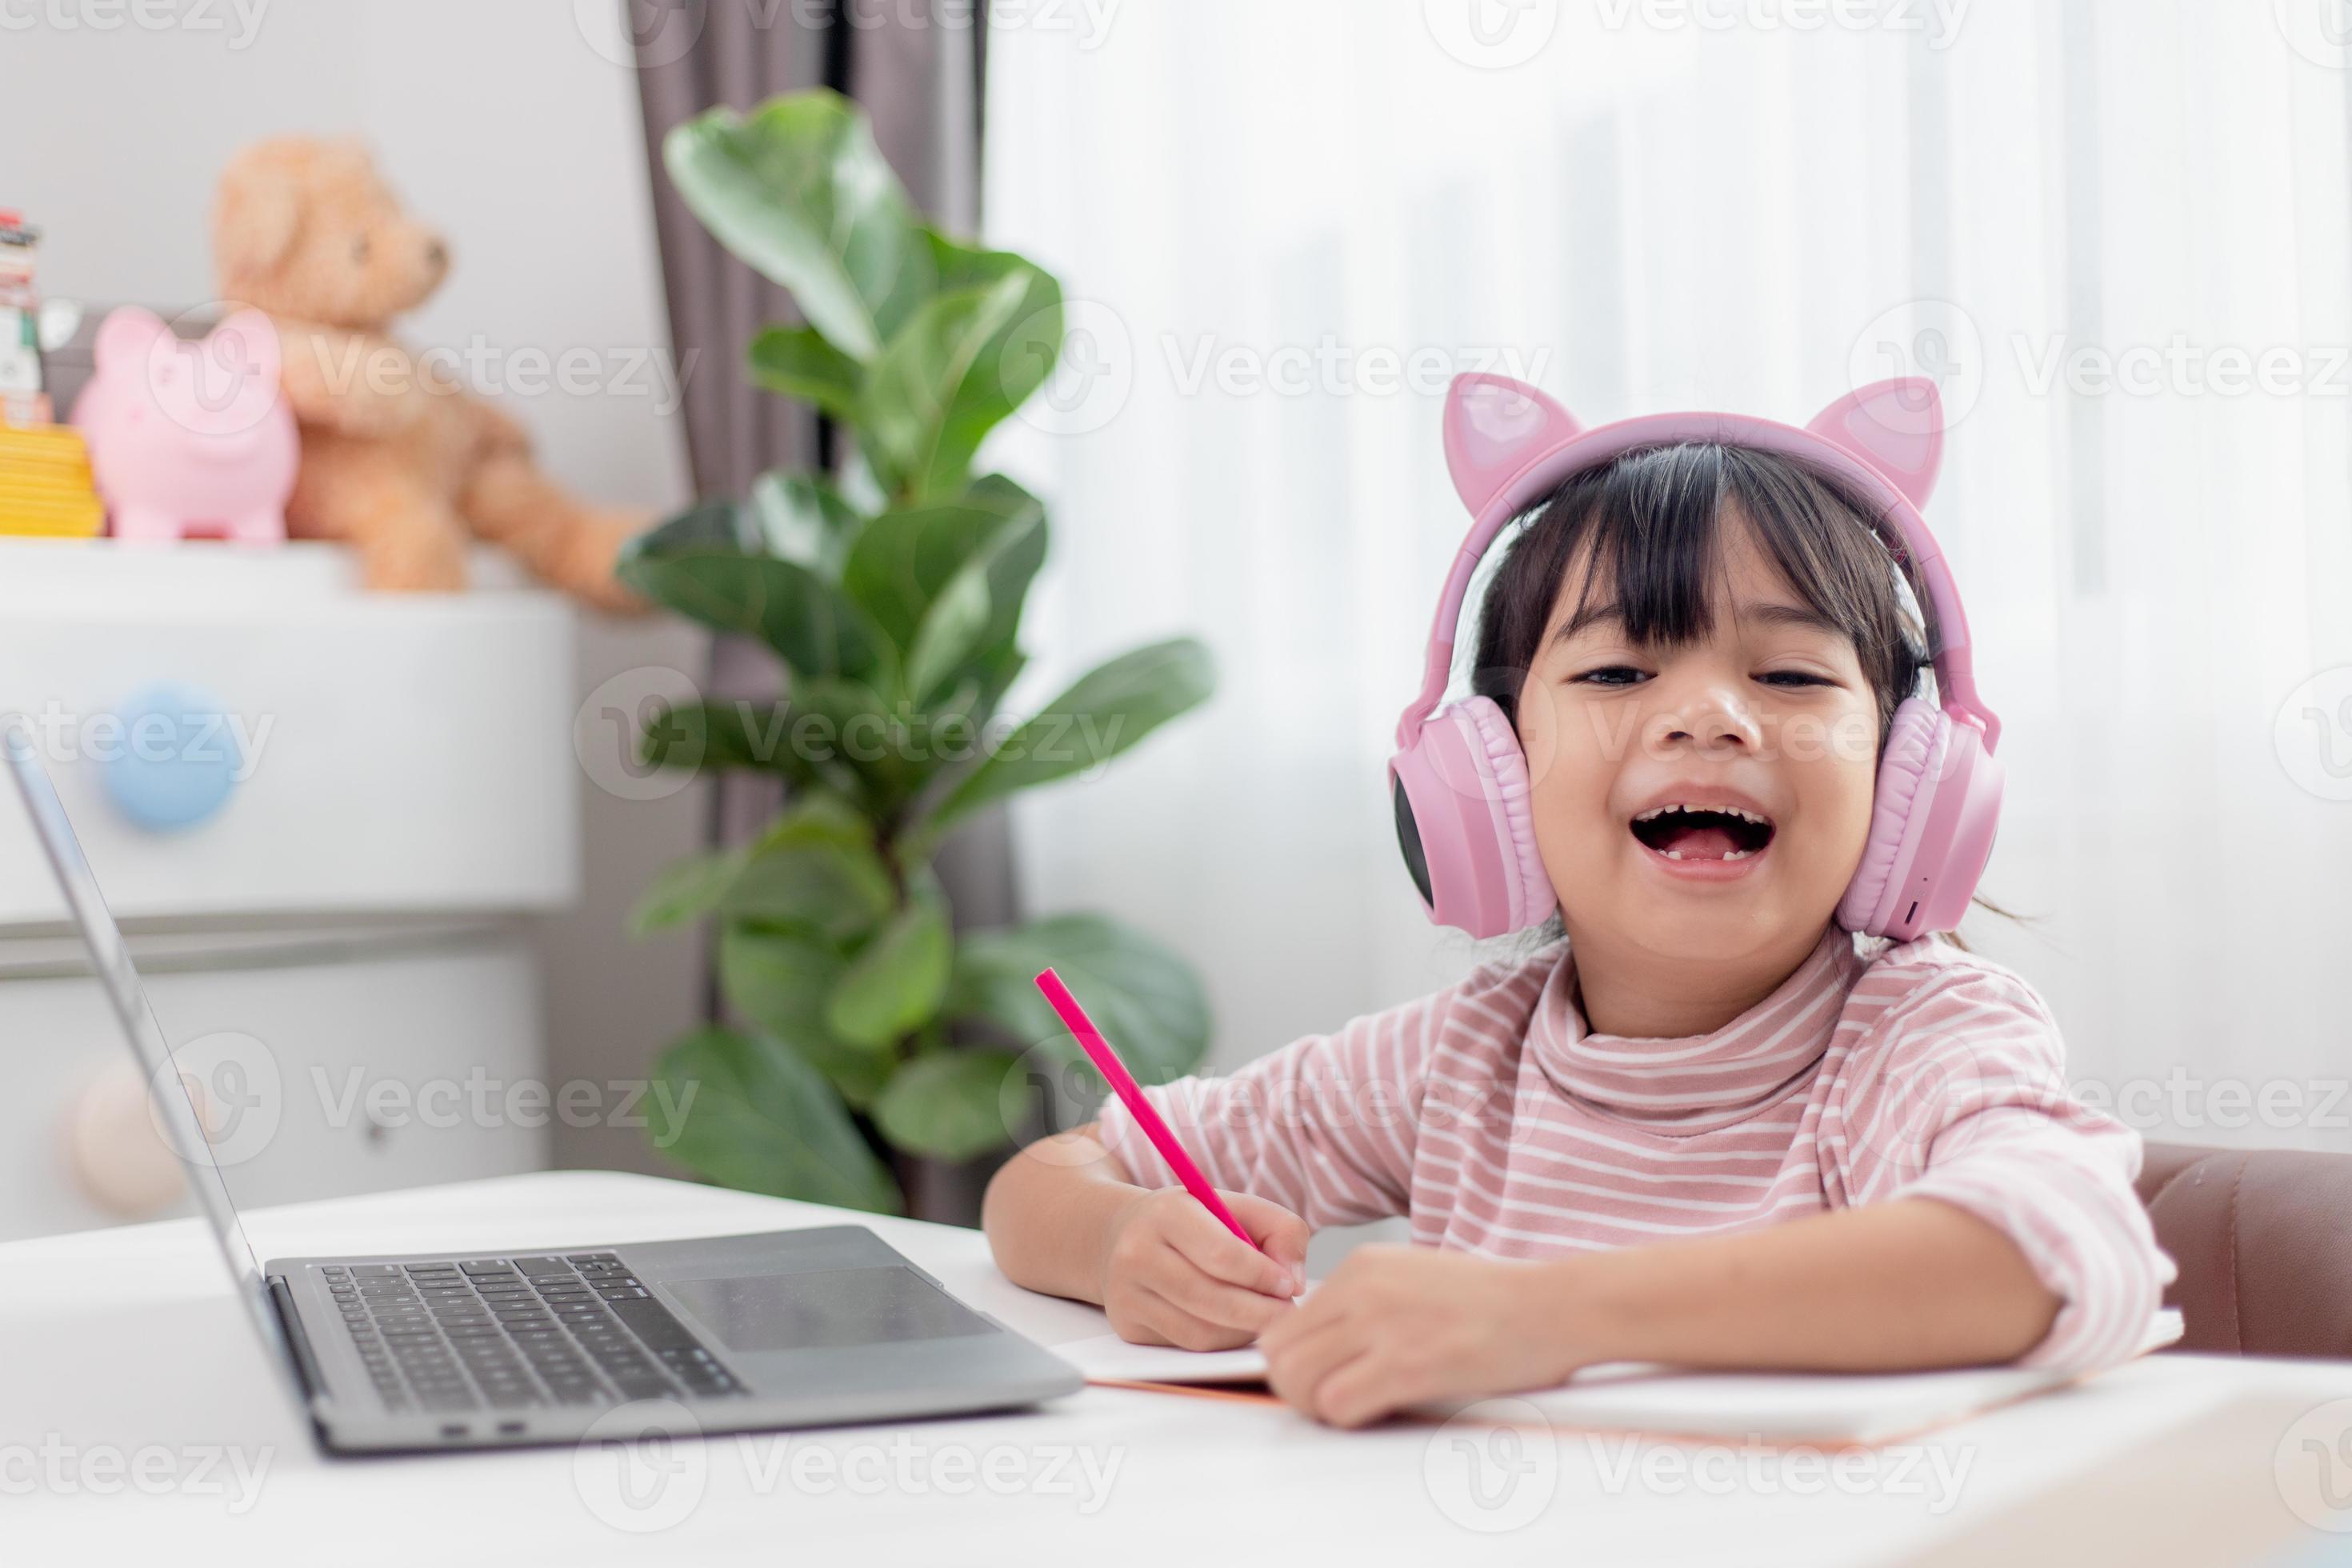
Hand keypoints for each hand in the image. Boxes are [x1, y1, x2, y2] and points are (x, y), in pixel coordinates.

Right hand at [1098, 1188, 1307, 1350]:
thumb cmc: (1192, 1221)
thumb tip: (1294, 1282)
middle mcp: (1137, 1252)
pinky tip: (1237, 1326)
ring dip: (1243, 1331)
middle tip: (1289, 1314)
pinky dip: (1222, 1340)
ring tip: (1266, 1319)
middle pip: (1210, 1298)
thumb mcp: (1235, 1206)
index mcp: (1167, 1212)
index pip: (1221, 1254)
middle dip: (1261, 1312)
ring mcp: (1126, 1293)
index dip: (1262, 1276)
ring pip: (1200, 1330)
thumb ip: (1280, 1229)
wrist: (1122, 1234)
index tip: (1289, 1285)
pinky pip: (1187, 1343)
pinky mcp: (1128, 1324)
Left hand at [1259, 1245, 1580, 1427]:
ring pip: (1297, 1379)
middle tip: (1326, 1402)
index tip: (1316, 1378)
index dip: (1291, 1362)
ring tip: (1351, 1409)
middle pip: (1278, 1352)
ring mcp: (1382, 1324)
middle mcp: (1362, 1289)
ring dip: (1315, 1406)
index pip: (1282, 1323)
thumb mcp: (1411, 1277)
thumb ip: (1363, 1302)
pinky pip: (1337, 1402)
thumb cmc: (1490, 1302)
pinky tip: (1375, 1412)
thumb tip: (1319, 1344)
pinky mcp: (1407, 1364)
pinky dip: (1345, 1418)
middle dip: (1293, 1388)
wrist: (1551, 1306)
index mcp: (1360, 1266)